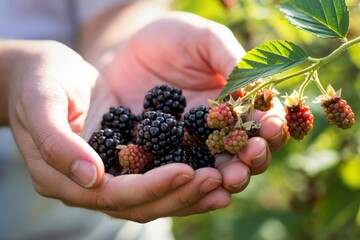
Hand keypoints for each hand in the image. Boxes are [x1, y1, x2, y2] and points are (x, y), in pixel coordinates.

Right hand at [6, 40, 227, 222]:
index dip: (150, 187)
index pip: (112, 194)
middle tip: (218, 179)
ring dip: (190, 192)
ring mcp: (109, 175)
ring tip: (226, 181)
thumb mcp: (42, 104)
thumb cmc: (38, 82)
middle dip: (180, 193)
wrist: (44, 73)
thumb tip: (93, 178)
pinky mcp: (126, 161)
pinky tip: (213, 168)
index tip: (187, 171)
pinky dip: (185, 176)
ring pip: (153, 196)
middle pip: (139, 203)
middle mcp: (88, 185)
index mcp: (61, 178)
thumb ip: (59, 144)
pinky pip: (158, 174)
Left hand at [103, 11, 288, 194]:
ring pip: (213, 172)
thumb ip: (229, 59)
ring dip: (225, 178)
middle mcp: (215, 133)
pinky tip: (192, 182)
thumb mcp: (204, 40)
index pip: (259, 122)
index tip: (271, 126)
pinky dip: (185, 183)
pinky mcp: (160, 158)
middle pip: (242, 155)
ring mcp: (188, 149)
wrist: (128, 51)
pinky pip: (174, 174)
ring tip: (229, 177)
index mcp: (232, 106)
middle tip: (253, 155)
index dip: (270, 126)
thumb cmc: (172, 40)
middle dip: (252, 158)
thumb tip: (255, 88)